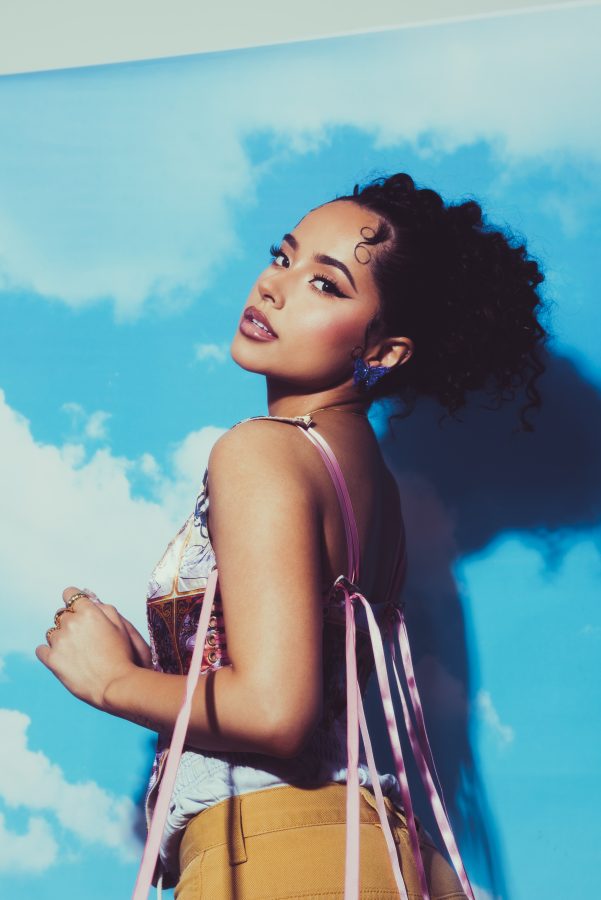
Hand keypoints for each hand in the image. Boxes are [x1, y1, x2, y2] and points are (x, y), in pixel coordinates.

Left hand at [35, 587, 148, 709]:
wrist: (116, 684)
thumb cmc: (122, 656)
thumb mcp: (121, 625)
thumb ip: (104, 609)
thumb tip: (90, 599)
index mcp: (88, 611)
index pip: (70, 593)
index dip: (74, 602)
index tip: (78, 610)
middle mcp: (71, 622)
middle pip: (61, 614)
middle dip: (70, 622)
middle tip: (83, 638)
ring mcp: (59, 641)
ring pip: (51, 632)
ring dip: (60, 638)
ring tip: (76, 653)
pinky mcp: (51, 659)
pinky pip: (41, 650)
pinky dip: (49, 652)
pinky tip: (62, 659)